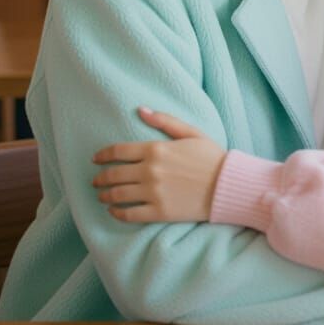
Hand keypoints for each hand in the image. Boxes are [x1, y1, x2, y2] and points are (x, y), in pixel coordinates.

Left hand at [91, 107, 226, 222]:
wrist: (227, 185)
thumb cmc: (211, 157)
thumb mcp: (191, 132)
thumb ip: (165, 121)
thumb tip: (141, 109)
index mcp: (156, 149)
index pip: (118, 151)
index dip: (103, 155)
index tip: (96, 159)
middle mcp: (150, 171)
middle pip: (114, 174)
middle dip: (101, 178)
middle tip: (96, 180)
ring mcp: (153, 193)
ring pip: (117, 195)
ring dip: (105, 196)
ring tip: (102, 196)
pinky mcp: (158, 212)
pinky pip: (129, 214)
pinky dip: (117, 213)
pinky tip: (114, 211)